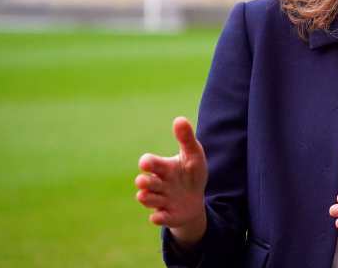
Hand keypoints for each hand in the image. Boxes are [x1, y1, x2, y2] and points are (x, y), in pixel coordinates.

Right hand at [136, 116, 208, 244]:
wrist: (194, 200)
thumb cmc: (191, 174)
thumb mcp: (193, 155)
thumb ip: (186, 139)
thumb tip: (179, 119)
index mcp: (162, 168)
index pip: (149, 163)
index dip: (147, 163)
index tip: (146, 163)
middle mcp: (158, 184)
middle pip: (145, 182)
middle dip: (143, 182)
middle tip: (143, 181)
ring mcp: (160, 200)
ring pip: (147, 199)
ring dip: (148, 198)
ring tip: (146, 195)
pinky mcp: (166, 216)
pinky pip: (157, 218)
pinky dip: (158, 217)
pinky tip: (158, 216)